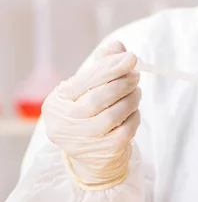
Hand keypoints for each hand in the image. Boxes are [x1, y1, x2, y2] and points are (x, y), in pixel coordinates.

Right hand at [42, 41, 140, 189]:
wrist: (92, 155)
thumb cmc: (89, 114)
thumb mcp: (88, 90)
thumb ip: (102, 67)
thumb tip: (118, 46)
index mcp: (57, 102)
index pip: (85, 80)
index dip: (110, 67)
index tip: (131, 58)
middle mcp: (65, 123)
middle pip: (98, 98)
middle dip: (122, 83)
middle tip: (136, 75)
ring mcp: (83, 140)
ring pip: (113, 115)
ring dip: (130, 100)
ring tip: (137, 92)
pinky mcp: (103, 151)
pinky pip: (125, 130)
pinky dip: (134, 117)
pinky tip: (134, 111)